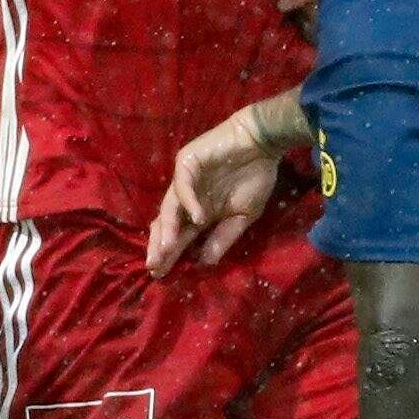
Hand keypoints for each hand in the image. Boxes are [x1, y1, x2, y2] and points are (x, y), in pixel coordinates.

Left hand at [147, 97, 302, 273]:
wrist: (263, 143)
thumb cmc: (255, 177)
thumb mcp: (243, 216)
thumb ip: (223, 237)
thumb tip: (205, 263)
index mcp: (199, 212)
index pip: (179, 236)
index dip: (170, 254)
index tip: (161, 275)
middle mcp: (187, 199)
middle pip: (166, 224)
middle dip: (161, 246)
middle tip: (155, 266)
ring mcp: (184, 180)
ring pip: (169, 207)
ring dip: (168, 229)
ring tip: (167, 250)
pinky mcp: (187, 163)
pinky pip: (183, 186)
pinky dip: (190, 202)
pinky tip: (198, 219)